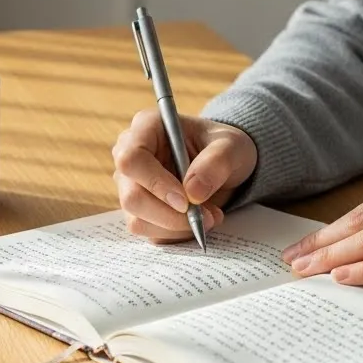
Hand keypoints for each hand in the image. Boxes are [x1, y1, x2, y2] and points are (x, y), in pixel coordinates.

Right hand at [112, 110, 257, 242]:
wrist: (225, 166)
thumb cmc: (223, 147)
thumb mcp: (232, 146)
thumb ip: (216, 163)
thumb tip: (192, 192)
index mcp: (146, 128)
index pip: (131, 159)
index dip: (155, 183)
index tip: (186, 200)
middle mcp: (130, 156)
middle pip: (132, 197)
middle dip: (170, 215)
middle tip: (205, 216)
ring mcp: (131, 185)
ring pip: (138, 220)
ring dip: (177, 227)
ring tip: (209, 216)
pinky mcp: (140, 210)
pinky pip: (150, 233)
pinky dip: (177, 234)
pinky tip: (198, 221)